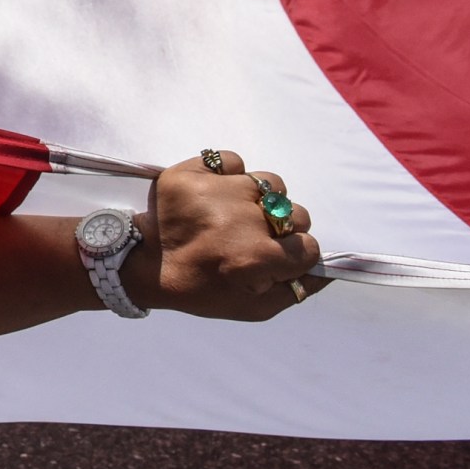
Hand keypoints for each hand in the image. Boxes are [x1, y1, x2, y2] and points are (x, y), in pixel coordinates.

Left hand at [130, 151, 321, 320]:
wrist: (143, 264)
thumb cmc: (201, 290)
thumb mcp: (253, 307)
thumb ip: (296, 291)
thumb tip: (326, 269)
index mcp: (256, 258)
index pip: (309, 247)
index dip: (294, 256)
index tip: (274, 259)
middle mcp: (240, 220)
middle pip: (295, 213)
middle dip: (282, 229)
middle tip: (254, 237)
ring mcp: (215, 191)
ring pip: (269, 184)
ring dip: (261, 200)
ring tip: (235, 215)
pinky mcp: (190, 171)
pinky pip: (230, 160)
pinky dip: (229, 174)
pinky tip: (218, 195)